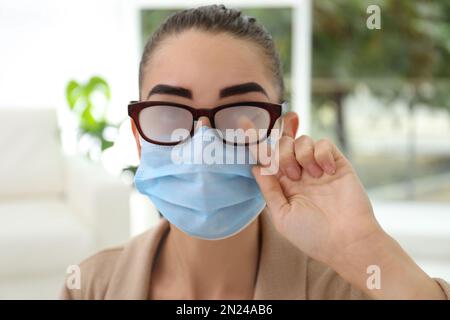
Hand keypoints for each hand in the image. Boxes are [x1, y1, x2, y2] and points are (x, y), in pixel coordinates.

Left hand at [251, 112, 445, 298]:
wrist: (347, 241)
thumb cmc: (313, 235)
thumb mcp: (282, 215)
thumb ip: (269, 190)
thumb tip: (256, 166)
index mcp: (283, 185)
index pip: (267, 159)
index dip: (256, 141)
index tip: (242, 124)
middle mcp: (299, 173)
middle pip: (282, 144)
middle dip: (281, 152)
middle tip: (292, 174)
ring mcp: (317, 167)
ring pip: (301, 140)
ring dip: (301, 155)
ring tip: (311, 176)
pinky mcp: (336, 163)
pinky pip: (324, 143)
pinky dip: (321, 154)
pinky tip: (327, 173)